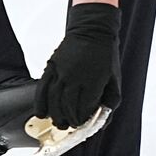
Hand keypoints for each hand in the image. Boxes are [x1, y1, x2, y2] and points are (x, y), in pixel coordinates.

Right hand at [34, 3, 121, 128]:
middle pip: (67, 108)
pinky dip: (40, 103)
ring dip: (55, 116)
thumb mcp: (115, 80)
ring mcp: (61, 72)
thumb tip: (102, 119)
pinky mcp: (51, 66)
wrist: (93, 29)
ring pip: (53, 101)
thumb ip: (110, 101)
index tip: (82, 124)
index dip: (82, 121)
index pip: (83, 110)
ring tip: (59, 123)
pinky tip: (41, 113)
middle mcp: (75, 78)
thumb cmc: (106, 55)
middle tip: (70, 126)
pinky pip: (42, 89)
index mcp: (93, 82)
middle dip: (68, 121)